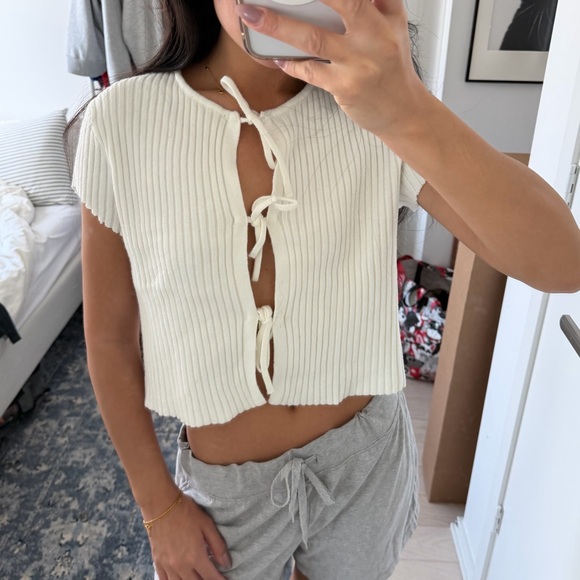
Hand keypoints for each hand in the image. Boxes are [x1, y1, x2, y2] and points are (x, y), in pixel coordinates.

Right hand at [147, 494, 230, 579]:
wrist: (161, 505)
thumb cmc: (186, 512)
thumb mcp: (207, 525)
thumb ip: (218, 546)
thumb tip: (226, 564)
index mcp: (195, 556)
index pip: (211, 577)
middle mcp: (181, 565)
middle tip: (212, 576)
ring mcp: (168, 566)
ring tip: (199, 576)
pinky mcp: (158, 562)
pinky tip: (181, 579)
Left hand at [235, 0, 428, 137]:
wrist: (402, 111)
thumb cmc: (393, 68)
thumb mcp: (394, 26)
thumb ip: (377, 0)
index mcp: (385, 18)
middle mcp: (374, 37)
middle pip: (340, 3)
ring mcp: (358, 64)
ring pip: (314, 39)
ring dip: (279, 26)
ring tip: (252, 15)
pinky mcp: (344, 87)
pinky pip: (310, 71)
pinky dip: (291, 63)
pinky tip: (277, 56)